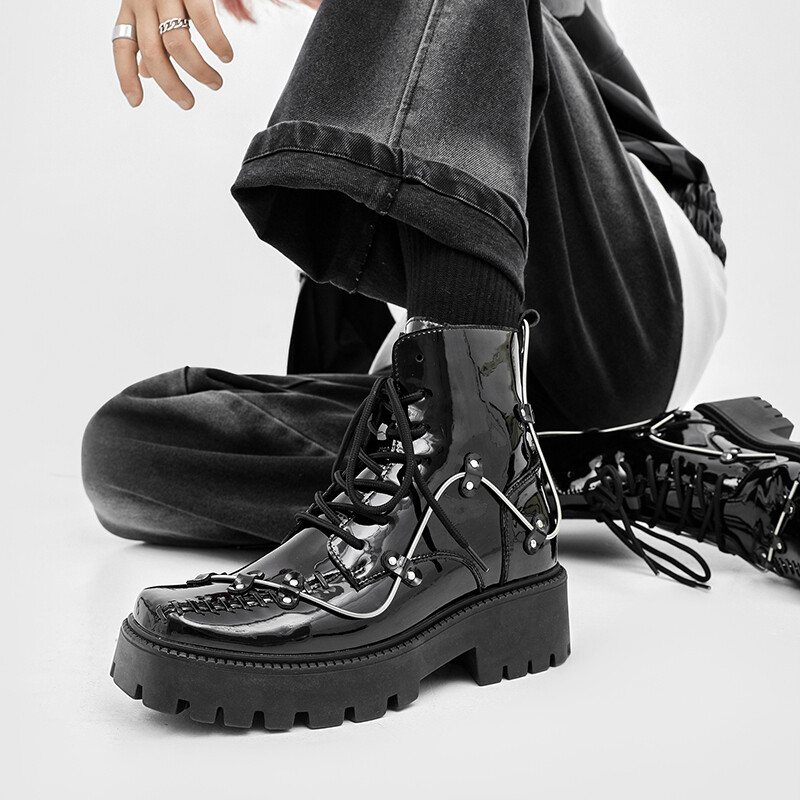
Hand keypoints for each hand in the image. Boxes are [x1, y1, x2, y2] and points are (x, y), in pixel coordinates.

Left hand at [113, 0, 233, 108]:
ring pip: (178, 45)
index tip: (135, 102)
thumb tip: (146, 72)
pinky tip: (225, 56)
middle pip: (154, 54)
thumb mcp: (149, 2)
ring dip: (199, 72)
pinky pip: (204, 23)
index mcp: (132, 4)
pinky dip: (217, 45)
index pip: (122, 44)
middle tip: (188, 103)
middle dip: (172, 86)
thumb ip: (149, 36)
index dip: (126, 76)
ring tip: (215, 82)